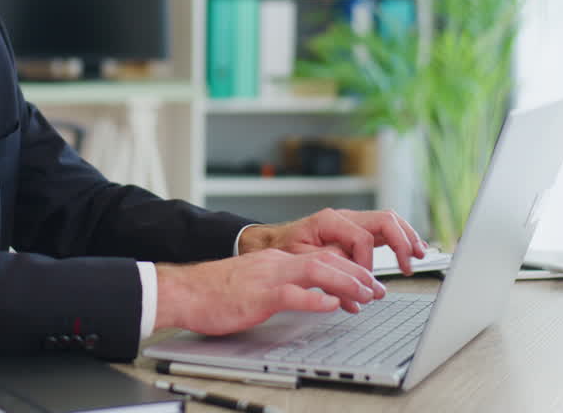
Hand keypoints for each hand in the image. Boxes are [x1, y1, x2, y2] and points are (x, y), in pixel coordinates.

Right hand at [154, 249, 385, 335]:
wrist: (184, 291)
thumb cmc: (214, 291)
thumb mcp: (254, 282)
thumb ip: (280, 284)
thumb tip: (305, 295)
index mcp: (276, 259)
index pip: (321, 256)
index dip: (349, 266)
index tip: (367, 280)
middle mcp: (276, 263)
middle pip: (326, 259)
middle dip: (357, 273)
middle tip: (378, 289)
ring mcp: (267, 277)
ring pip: (315, 271)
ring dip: (345, 282)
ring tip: (366, 295)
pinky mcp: (258, 295)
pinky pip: (292, 295)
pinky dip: (315, 300)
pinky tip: (332, 306)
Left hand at [238, 209, 426, 274]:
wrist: (273, 243)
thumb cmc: (284, 251)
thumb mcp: (300, 263)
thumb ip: (327, 275)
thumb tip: (354, 295)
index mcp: (329, 221)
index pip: (362, 238)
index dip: (368, 263)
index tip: (365, 283)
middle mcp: (344, 217)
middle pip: (384, 220)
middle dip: (401, 242)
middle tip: (410, 264)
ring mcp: (352, 221)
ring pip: (389, 221)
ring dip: (407, 237)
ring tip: (419, 255)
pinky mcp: (356, 230)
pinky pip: (384, 229)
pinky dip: (400, 239)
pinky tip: (412, 251)